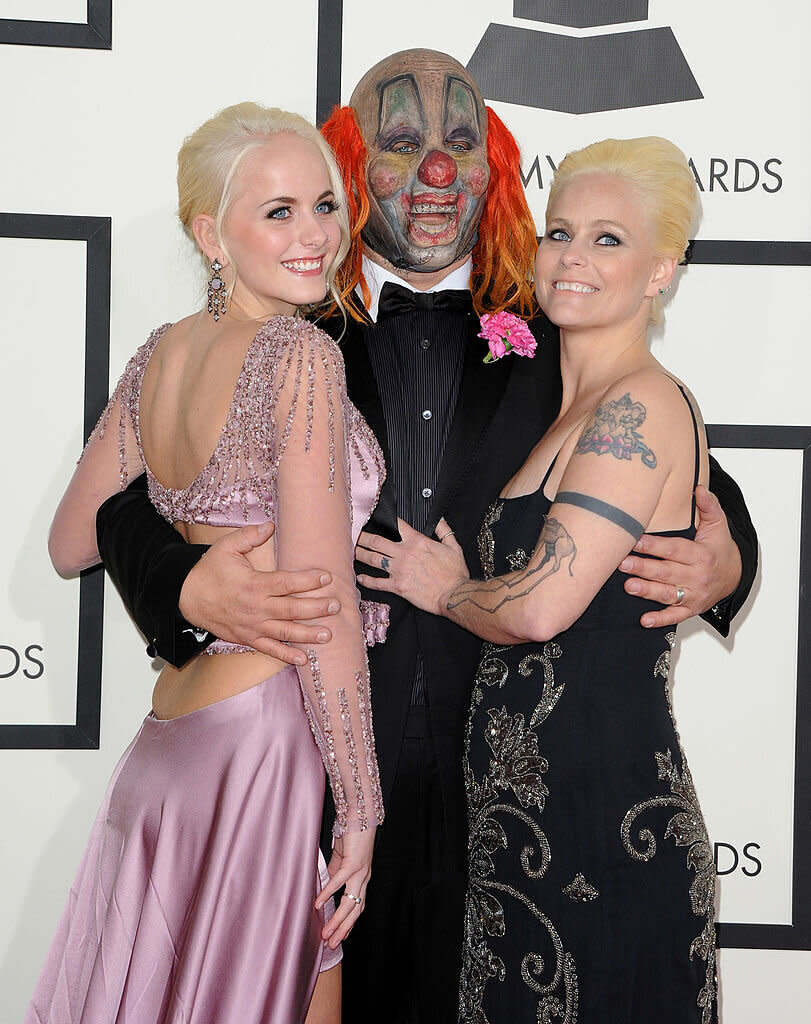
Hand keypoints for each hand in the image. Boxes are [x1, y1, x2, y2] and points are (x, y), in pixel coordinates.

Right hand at [178, 521, 339, 663]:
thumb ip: (249, 536)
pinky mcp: (247, 638)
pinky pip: (269, 649)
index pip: (287, 583)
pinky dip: (286, 656)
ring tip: (328, 635)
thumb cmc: (209, 571)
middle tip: (335, 606)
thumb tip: (270, 526)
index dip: (308, 581)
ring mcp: (253, 626)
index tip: (327, 577)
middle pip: (292, 609)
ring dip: (308, 635)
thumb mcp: (225, 547)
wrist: (186, 597)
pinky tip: (304, 659)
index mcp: (254, 584)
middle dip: (316, 608)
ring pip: (285, 632)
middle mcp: (256, 607)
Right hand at [316, 827, 375, 948]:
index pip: (357, 906)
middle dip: (343, 929)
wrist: (361, 813)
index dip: (349, 923)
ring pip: (350, 902)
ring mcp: (361, 870)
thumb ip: (335, 873)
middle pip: (355, 910)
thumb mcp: (341, 858)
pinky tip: (318, 904)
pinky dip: (328, 893)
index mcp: (362, 877)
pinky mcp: (354, 861)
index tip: (339, 938)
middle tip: (331, 945)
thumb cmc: (352, 833)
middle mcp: (364, 877)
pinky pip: (340, 881)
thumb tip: (325, 887)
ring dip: (337, 920)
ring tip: (325, 933)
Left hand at [356, 517, 468, 614]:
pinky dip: (367, 580)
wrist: (454, 594)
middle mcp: (405, 554)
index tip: (375, 516)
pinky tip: (360, 577)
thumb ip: (444, 530)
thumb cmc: (455, 573)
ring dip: (360, 554)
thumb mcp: (453, 547)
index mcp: (417, 542)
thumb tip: (439, 519)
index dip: (385, 518)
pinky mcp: (397, 586)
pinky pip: (377, 582)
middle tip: (353, 533)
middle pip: (377, 541)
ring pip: (373, 559)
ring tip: (351, 550)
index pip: (397, 525)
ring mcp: (399, 570)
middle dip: (363, 536)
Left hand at [619, 485, 742, 627]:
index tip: (635, 540)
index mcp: (702, 555)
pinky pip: (676, 615)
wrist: (734, 575)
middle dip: (644, 568)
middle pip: (667, 572)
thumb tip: (699, 488)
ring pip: (669, 594)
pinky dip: (661, 619)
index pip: (675, 549)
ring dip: (648, 592)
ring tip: (629, 587)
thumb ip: (708, 506)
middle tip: (623, 563)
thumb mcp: (717, 525)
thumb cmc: (718, 548)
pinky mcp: (691, 609)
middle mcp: (698, 576)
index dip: (655, 546)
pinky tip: (645, 620)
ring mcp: (694, 594)